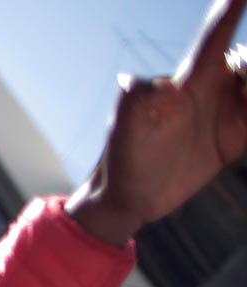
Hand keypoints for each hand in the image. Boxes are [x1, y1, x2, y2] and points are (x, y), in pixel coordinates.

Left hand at [68, 0, 246, 245]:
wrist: (127, 198)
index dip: (231, 10)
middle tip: (243, 94)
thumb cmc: (121, 156)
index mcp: (189, 80)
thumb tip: (161, 84)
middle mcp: (212, 89)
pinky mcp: (235, 138)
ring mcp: (226, 112)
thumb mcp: (126, 125)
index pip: (216, 36)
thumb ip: (139, 98)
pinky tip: (246, 124)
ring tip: (242, 109)